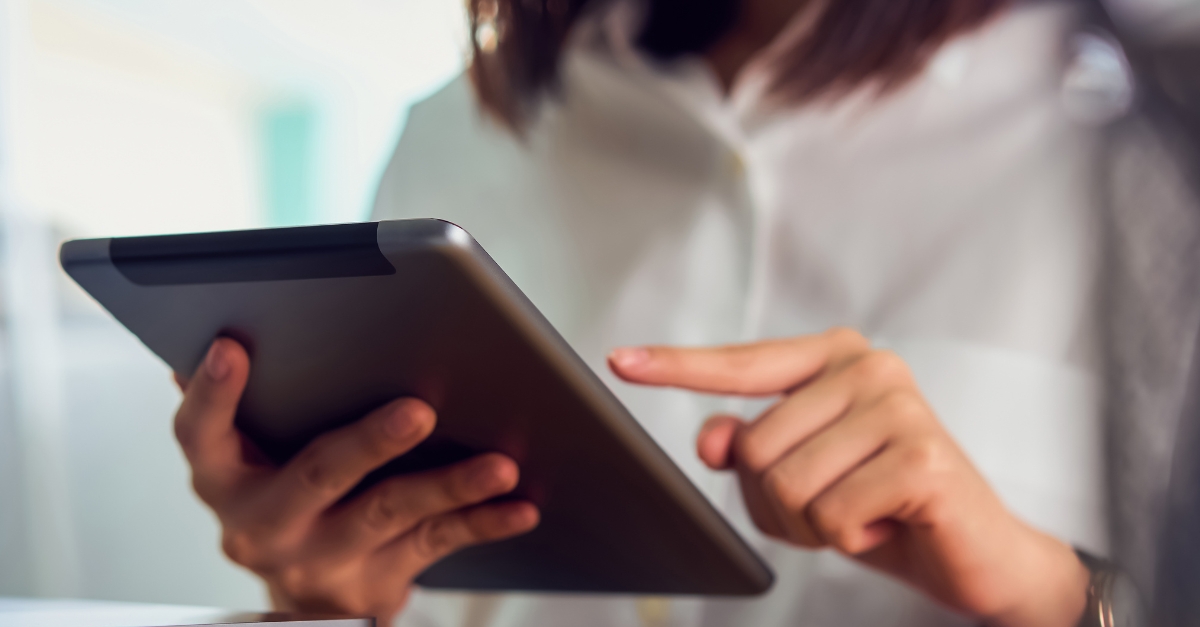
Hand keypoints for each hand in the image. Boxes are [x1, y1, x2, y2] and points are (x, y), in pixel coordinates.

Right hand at [173, 338, 538, 622]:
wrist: (307, 603)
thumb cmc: (284, 498)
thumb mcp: (250, 458)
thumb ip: (247, 406)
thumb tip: (226, 333)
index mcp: (225, 480)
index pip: (200, 435)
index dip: (211, 394)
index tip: (231, 347)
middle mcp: (265, 524)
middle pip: (319, 474)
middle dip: (371, 443)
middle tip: (418, 412)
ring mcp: (321, 558)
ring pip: (390, 511)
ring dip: (449, 484)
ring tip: (498, 464)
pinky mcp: (374, 581)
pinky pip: (436, 543)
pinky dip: (482, 521)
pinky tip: (518, 504)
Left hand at [609, 328, 1087, 626]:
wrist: (976, 554)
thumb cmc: (883, 507)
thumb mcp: (803, 477)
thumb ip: (752, 449)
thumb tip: (713, 435)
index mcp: (835, 359)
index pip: (740, 364)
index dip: (677, 367)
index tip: (620, 361)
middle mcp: (869, 368)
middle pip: (755, 449)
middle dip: (779, 503)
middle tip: (836, 505)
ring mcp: (900, 406)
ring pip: (785, 485)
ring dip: (814, 525)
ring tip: (863, 514)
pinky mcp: (922, 456)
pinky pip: (832, 516)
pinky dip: (850, 539)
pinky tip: (890, 524)